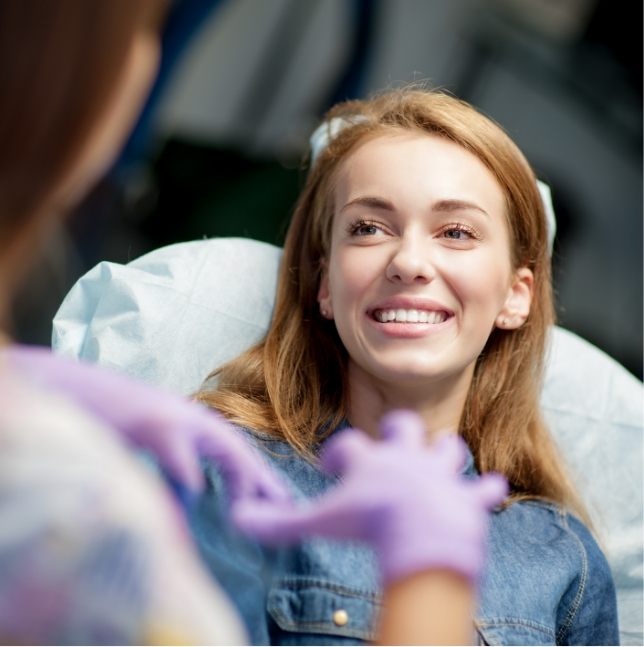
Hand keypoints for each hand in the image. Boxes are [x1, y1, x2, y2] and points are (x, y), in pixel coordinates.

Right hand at [5, 345, 289, 502]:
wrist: (75, 390)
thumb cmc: (113, 422)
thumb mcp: (152, 448)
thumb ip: (176, 470)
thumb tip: (193, 499)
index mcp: (193, 425)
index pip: (235, 451)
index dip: (257, 475)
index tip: (278, 501)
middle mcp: (190, 418)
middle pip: (238, 448)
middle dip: (261, 478)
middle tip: (283, 507)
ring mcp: (172, 417)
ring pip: (222, 445)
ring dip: (239, 476)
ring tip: (249, 508)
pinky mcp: (150, 420)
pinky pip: (177, 450)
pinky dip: (188, 472)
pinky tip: (196, 492)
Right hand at [234, 410, 506, 583]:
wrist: (420, 533)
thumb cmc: (368, 523)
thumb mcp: (319, 521)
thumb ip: (279, 523)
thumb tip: (238, 518)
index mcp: (371, 459)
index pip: (348, 444)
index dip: (338, 455)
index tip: (331, 468)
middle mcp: (407, 456)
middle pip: (404, 426)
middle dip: (398, 431)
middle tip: (391, 449)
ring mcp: (440, 474)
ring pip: (448, 448)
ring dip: (444, 454)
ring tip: (438, 462)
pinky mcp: (467, 497)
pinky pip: (483, 490)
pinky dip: (486, 491)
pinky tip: (491, 489)